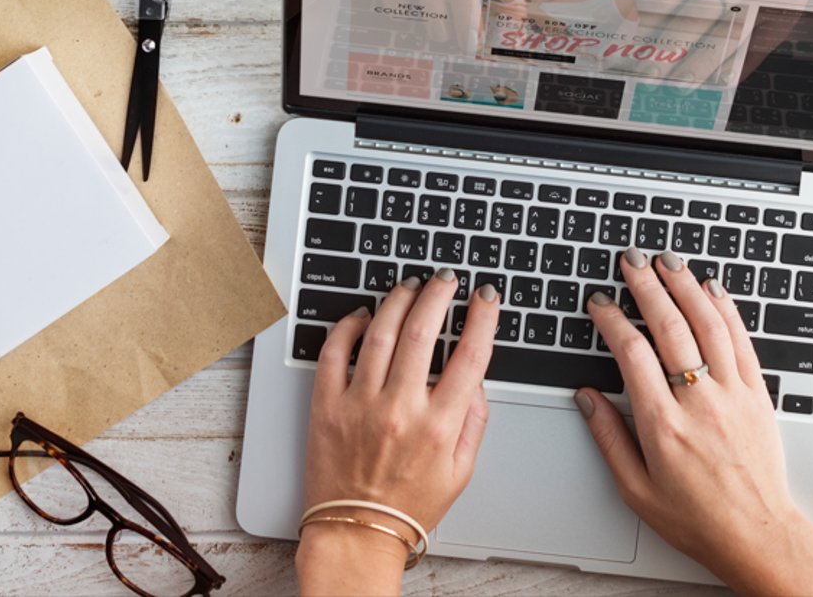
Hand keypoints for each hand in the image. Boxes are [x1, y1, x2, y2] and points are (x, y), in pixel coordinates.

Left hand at [297, 272, 498, 596]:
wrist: (357, 533)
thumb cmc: (408, 506)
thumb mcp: (461, 471)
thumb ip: (474, 421)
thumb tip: (476, 379)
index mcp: (438, 427)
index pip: (471, 356)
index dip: (483, 318)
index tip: (486, 297)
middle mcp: (400, 410)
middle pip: (424, 331)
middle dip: (438, 294)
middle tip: (445, 280)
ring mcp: (360, 405)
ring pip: (380, 333)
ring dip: (398, 300)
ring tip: (409, 286)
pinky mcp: (326, 406)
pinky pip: (334, 352)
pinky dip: (347, 326)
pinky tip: (362, 315)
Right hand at [576, 251, 812, 596]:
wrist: (756, 534)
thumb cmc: (697, 519)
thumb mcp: (635, 490)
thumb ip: (609, 438)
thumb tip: (587, 398)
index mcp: (663, 426)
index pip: (632, 354)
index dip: (612, 320)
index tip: (600, 302)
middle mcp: (699, 403)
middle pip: (670, 327)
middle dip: (647, 286)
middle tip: (632, 260)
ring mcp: (732, 395)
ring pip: (708, 324)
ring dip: (686, 286)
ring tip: (668, 261)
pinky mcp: (757, 394)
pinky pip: (741, 340)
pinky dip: (726, 309)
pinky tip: (713, 289)